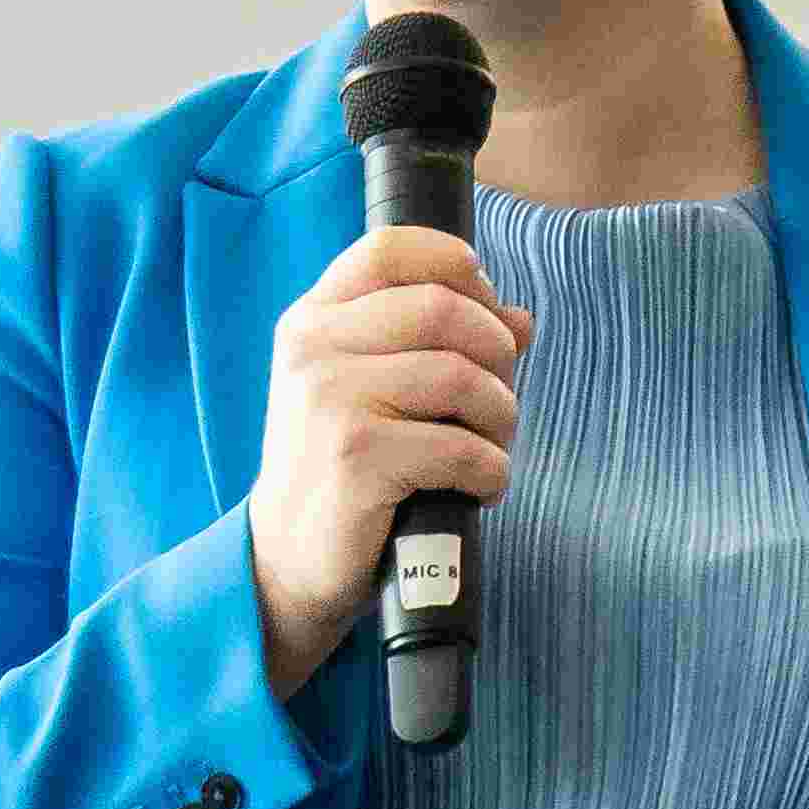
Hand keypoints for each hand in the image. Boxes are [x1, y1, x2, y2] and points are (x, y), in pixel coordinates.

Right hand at [248, 222, 530, 697]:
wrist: (288, 559)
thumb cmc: (342, 468)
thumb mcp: (371, 390)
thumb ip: (437, 344)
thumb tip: (520, 318)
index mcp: (313, 320)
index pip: (391, 249)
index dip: (458, 267)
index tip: (489, 307)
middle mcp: (314, 349)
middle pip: (443, 308)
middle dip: (496, 355)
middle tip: (498, 401)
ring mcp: (331, 401)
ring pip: (461, 377)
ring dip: (501, 418)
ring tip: (492, 448)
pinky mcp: (358, 459)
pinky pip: (463, 448)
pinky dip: (493, 472)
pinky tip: (480, 488)